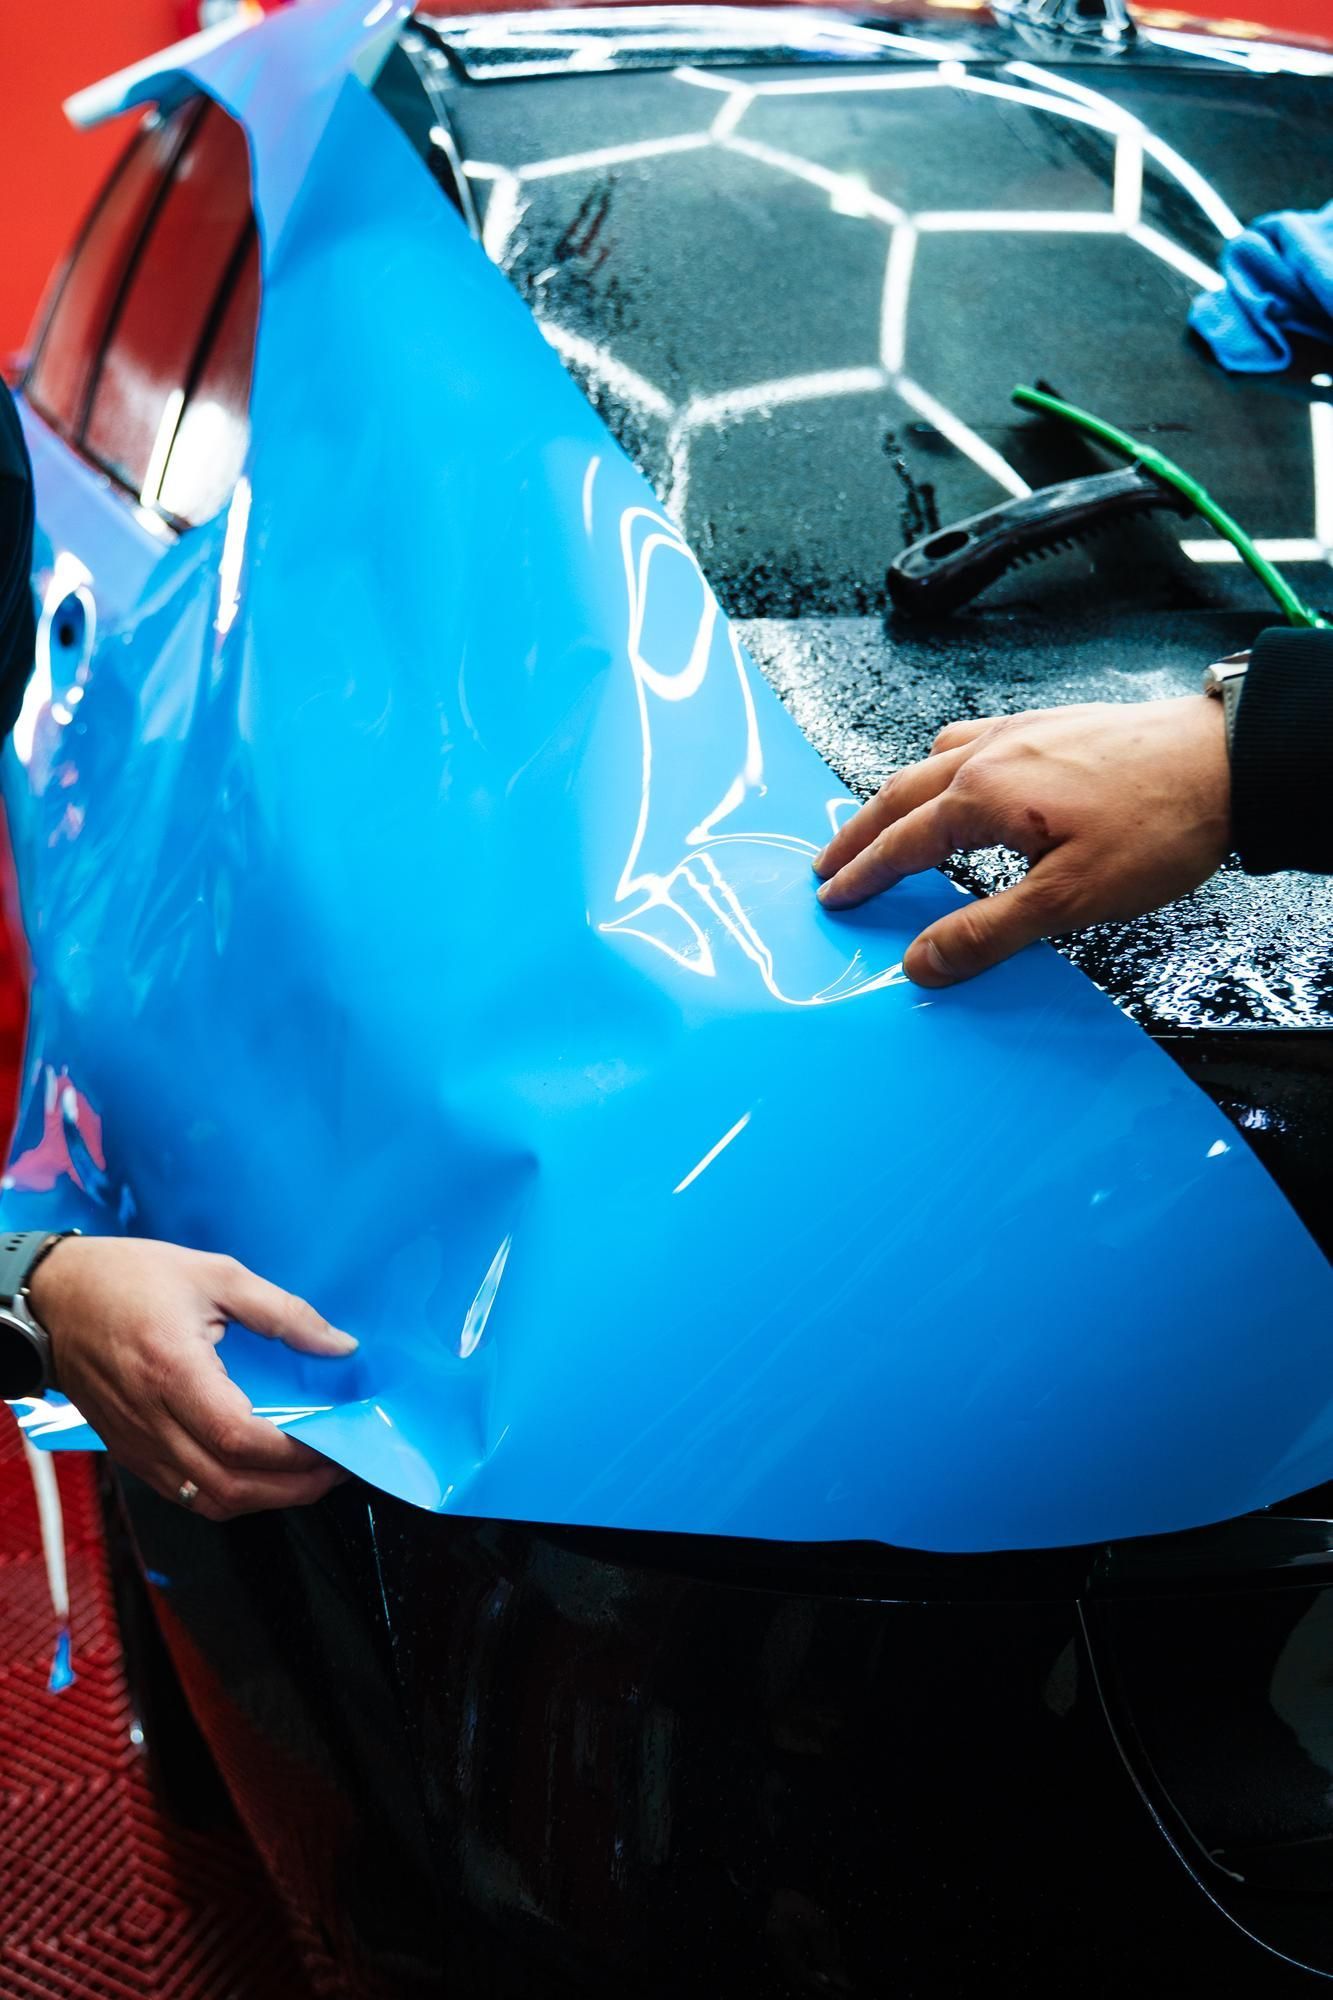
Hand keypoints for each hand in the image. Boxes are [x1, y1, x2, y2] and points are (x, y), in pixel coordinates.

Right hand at [29, 1237, 356, 1520]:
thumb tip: (340, 1345)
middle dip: (293, 1489)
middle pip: (228, 1486)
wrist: (56, 1296)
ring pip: (207, 1500)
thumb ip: (282, 1312)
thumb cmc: (130, 1279)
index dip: (293, 1455)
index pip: (239, 1439)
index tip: (334, 1445)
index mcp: (173, 1373)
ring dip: (265, 1500)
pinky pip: (185, 1493)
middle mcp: (152, 1420)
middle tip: (334, 1470)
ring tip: (306, 1477)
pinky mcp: (130, 1451)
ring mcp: (137, 1443)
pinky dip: (229, 1495)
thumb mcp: (215, 1274)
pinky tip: (259, 1475)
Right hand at [813, 695, 1230, 985]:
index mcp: (983, 796)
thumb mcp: (1068, 901)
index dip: (861, 875)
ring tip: (878, 823)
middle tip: (827, 864)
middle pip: (898, 795)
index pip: (901, 844)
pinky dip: (941, 765)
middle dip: (857, 832)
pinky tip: (958, 776)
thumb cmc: (1157, 826)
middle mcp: (989, 754)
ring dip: (895, 796)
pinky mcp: (1051, 724)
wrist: (1228, 760)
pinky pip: (971, 739)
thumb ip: (987, 933)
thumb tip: (920, 963)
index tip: (831, 896)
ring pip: (931, 761)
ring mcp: (1020, 731)